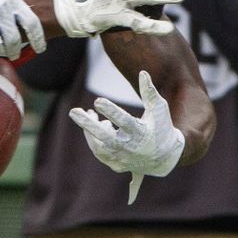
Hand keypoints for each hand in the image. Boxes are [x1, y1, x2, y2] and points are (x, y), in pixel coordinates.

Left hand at [69, 70, 184, 203]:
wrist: (165, 158)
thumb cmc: (161, 127)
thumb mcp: (159, 109)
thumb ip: (150, 92)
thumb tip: (142, 73)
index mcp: (143, 133)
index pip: (125, 122)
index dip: (111, 111)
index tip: (97, 100)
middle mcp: (132, 148)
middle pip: (106, 138)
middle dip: (88, 125)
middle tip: (73, 111)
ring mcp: (123, 158)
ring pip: (100, 147)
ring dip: (89, 130)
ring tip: (87, 113)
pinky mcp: (116, 165)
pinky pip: (99, 153)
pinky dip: (93, 139)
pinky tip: (94, 124)